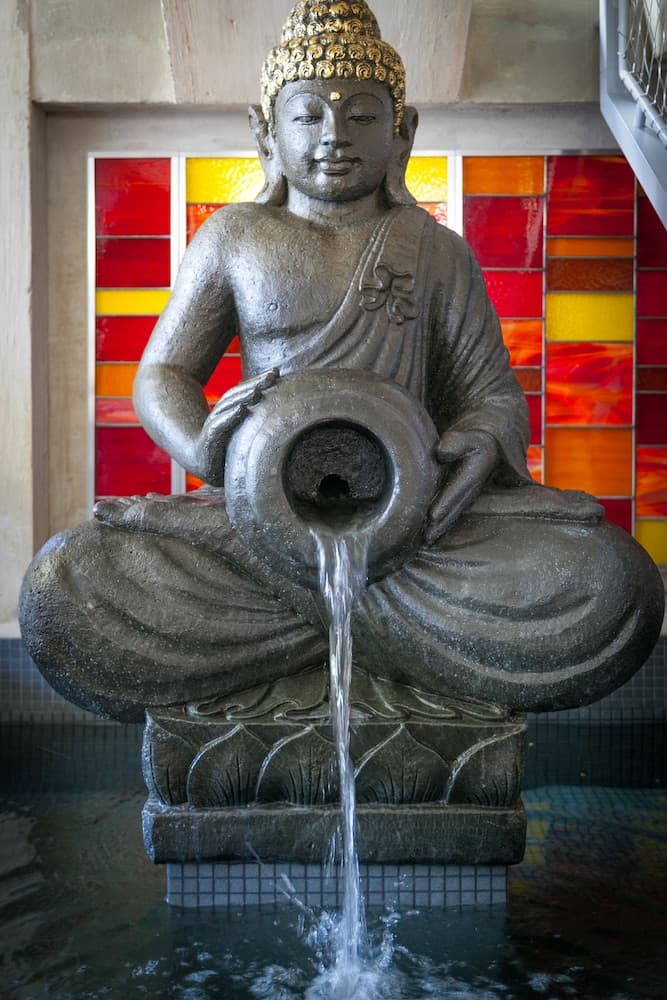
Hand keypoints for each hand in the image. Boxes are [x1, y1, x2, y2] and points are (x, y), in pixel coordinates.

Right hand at [194, 368, 278, 484]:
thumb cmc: (227, 448)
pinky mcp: (207, 441)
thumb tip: (288, 415)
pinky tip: (242, 409)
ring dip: (244, 397)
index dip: (258, 381)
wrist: (198, 464)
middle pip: (237, 395)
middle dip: (255, 384)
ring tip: (258, 389)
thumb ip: (259, 421)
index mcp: (230, 411)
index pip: (244, 392)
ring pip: (228, 407)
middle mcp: (221, 414)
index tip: (276, 372)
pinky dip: (230, 416)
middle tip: (272, 374)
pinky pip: (219, 426)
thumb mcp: (244, 434)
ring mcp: (212, 426)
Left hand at [425, 430, 498, 544]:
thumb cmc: (472, 440)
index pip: (456, 490)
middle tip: (426, 536)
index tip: (432, 515)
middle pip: (454, 508)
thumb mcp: (469, 437)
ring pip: (453, 514)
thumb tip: (441, 453)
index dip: (445, 503)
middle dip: (441, 523)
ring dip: (441, 527)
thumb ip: (456, 442)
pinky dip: (442, 524)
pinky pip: (452, 513)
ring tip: (427, 540)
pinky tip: (430, 534)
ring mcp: (467, 496)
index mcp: (473, 473)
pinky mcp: (462, 499)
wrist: (486, 447)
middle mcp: (471, 488)